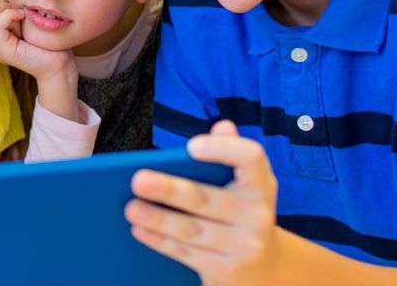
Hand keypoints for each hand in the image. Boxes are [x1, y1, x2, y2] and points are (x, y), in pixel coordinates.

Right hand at [0, 0, 74, 82]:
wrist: (60, 65)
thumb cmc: (50, 41)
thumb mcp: (30, 19)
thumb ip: (16, 8)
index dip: (4, 2)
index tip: (23, 11)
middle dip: (5, 5)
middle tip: (23, 17)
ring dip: (8, 11)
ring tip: (23, 21)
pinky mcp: (2, 51)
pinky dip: (10, 15)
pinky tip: (23, 18)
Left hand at [124, 120, 281, 285]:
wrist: (266, 267)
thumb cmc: (241, 212)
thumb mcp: (245, 185)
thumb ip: (231, 152)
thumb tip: (223, 125)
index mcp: (261, 185)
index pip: (250, 158)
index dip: (223, 150)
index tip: (191, 146)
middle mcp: (257, 215)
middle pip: (207, 199)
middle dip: (170, 190)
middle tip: (137, 180)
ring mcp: (244, 247)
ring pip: (192, 230)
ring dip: (157, 219)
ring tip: (130, 208)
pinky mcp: (226, 272)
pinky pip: (186, 254)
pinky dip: (160, 241)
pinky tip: (139, 229)